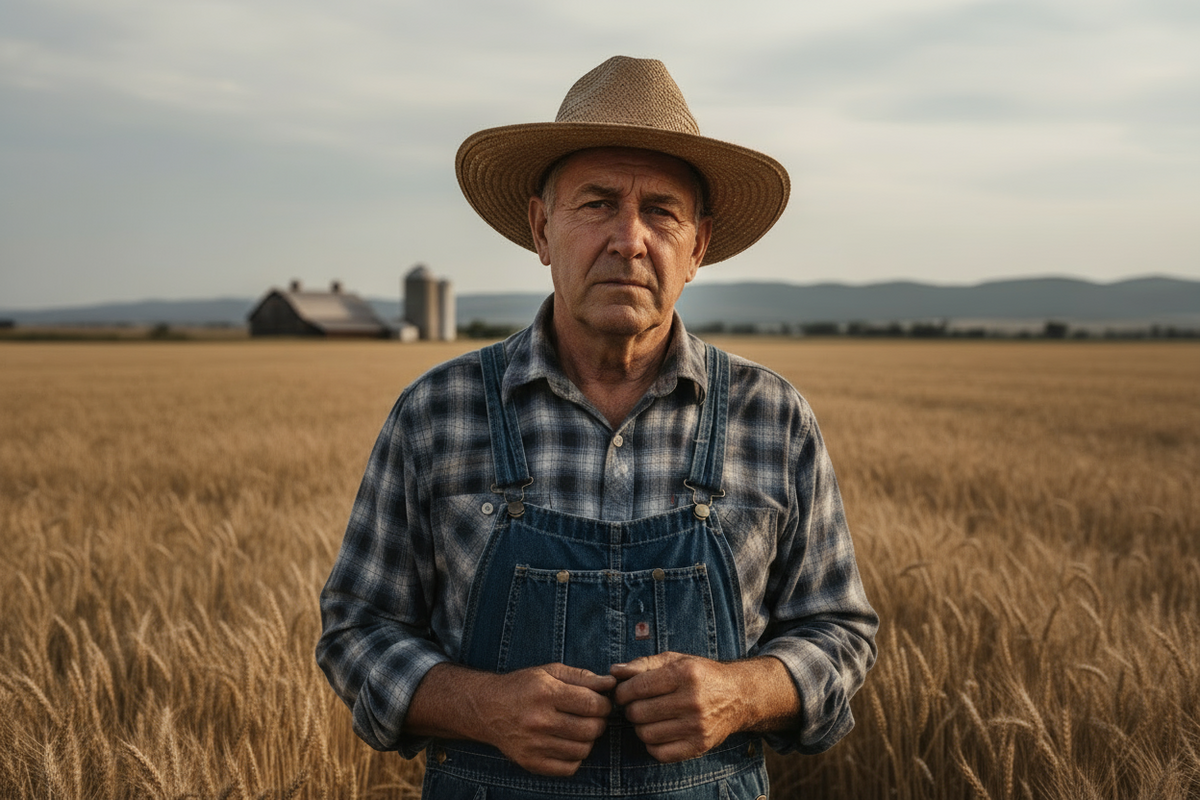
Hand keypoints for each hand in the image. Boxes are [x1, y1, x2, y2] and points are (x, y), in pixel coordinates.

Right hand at [474, 663, 616, 775]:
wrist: (487, 708)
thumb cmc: (523, 686)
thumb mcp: (550, 671)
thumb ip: (583, 676)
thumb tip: (610, 683)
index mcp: (545, 693)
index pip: (591, 704)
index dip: (604, 704)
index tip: (601, 702)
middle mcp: (539, 720)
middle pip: (590, 729)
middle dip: (599, 722)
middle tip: (593, 716)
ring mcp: (534, 745)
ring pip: (582, 750)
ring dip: (588, 739)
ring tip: (580, 728)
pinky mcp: (530, 762)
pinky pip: (569, 767)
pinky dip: (575, 757)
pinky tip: (568, 743)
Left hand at [610, 652, 742, 762]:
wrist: (739, 696)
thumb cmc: (701, 675)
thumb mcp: (675, 660)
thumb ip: (643, 664)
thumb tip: (614, 671)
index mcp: (684, 674)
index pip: (637, 688)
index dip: (622, 692)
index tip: (623, 693)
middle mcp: (692, 701)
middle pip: (638, 713)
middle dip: (630, 709)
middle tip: (635, 705)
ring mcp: (697, 726)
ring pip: (646, 734)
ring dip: (640, 727)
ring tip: (647, 717)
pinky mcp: (699, 746)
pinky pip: (660, 753)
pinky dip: (652, 744)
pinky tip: (658, 732)